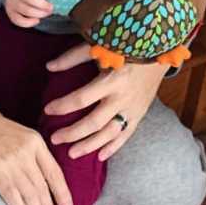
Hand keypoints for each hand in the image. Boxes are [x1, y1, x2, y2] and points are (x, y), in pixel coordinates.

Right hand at [0, 99, 72, 204]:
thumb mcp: (17, 132)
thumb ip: (30, 151)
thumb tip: (40, 177)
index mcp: (35, 142)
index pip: (54, 172)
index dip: (63, 193)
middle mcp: (26, 152)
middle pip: (43, 186)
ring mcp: (11, 162)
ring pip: (30, 194)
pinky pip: (12, 195)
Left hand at [43, 45, 166, 160]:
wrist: (158, 53)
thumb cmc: (125, 48)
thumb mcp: (99, 48)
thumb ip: (73, 57)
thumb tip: (49, 66)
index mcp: (111, 80)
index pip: (82, 98)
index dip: (63, 106)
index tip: (47, 110)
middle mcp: (122, 98)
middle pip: (94, 122)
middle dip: (72, 133)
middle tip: (54, 139)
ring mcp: (132, 109)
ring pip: (109, 134)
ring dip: (90, 145)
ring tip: (72, 154)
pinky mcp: (140, 114)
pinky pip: (126, 136)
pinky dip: (113, 147)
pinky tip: (100, 156)